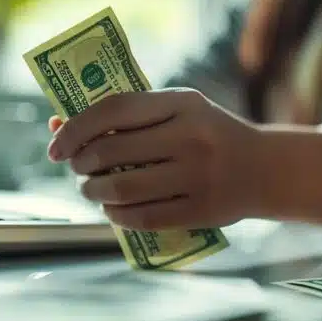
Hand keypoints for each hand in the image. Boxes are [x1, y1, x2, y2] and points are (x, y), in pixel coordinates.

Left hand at [46, 88, 321, 230]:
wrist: (266, 168)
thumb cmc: (209, 134)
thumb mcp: (178, 111)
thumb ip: (128, 116)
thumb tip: (57, 123)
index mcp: (182, 103)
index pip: (112, 110)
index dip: (74, 128)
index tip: (55, 145)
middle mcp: (190, 137)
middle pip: (110, 153)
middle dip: (80, 165)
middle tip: (77, 169)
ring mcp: (197, 175)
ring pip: (122, 189)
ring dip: (93, 193)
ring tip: (91, 191)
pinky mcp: (201, 209)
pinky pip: (143, 217)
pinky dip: (117, 216)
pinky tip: (112, 211)